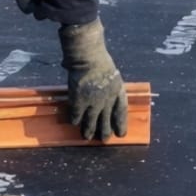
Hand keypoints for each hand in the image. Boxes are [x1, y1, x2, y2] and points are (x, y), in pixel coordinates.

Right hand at [58, 19, 127, 140]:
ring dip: (89, 130)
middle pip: (107, 120)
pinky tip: (74, 123)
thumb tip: (103, 89)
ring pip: (91, 122)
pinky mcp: (80, 102)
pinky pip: (77, 115)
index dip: (121, 123)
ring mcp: (94, 102)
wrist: (88, 56)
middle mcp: (108, 100)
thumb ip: (108, 84)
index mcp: (118, 91)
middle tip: (104, 140)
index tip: (121, 133)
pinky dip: (75, 120)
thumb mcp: (111, 73)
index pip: (121, 112)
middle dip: (105, 131)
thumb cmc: (99, 59)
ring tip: (87, 138)